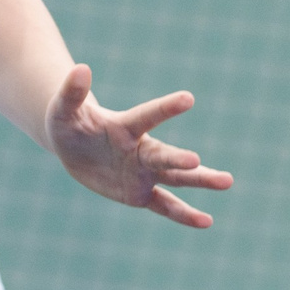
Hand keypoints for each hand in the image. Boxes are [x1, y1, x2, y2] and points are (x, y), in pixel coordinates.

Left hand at [43, 64, 231, 228]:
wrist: (71, 146)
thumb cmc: (69, 123)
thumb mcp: (63, 109)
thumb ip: (72, 92)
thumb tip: (79, 68)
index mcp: (125, 127)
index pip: (147, 116)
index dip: (165, 108)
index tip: (188, 98)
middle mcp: (140, 149)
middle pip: (163, 155)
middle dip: (179, 159)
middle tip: (197, 160)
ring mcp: (143, 173)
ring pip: (175, 178)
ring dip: (199, 180)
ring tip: (227, 181)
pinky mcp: (139, 194)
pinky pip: (164, 206)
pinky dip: (183, 215)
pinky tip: (206, 221)